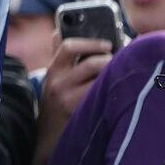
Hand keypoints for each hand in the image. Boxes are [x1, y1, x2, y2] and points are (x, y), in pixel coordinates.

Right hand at [35, 35, 112, 162]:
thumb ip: (57, 54)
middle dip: (109, 60)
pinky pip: (101, 97)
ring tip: (117, 74)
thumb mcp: (51, 77)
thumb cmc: (54, 101)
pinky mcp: (79, 112)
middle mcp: (58, 83)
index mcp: (52, 70)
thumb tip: (60, 30)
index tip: (107, 44)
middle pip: (91, 64)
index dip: (90, 42)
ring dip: (112, 75)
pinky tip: (113, 90)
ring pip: (99, 81)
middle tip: (118, 61)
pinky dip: (110, 90)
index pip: (68, 47)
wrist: (46, 133)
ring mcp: (69, 99)